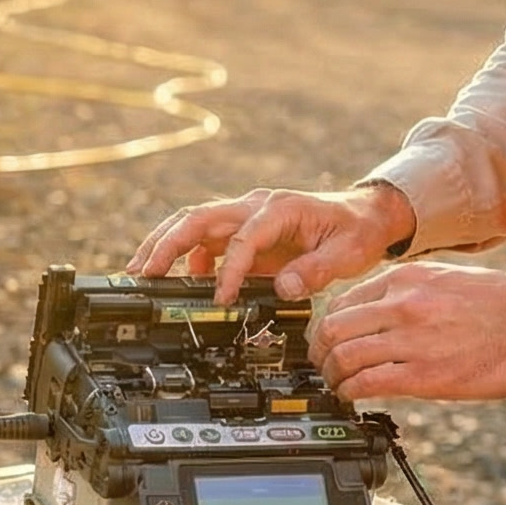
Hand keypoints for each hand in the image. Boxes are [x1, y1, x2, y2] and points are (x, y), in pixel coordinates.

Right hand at [128, 184, 417, 304]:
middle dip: (165, 244)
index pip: (242, 237)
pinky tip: (181, 284)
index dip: (228, 269)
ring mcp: (245, 216)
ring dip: (164, 247)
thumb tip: (283, 288)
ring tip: (141, 274)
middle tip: (141, 272)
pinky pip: (205, 242)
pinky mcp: (242, 231)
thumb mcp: (348, 253)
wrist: (364, 216)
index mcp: (279, 208)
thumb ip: (315, 271)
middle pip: (197, 218)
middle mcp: (255, 206)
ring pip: (192, 225)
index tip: (221, 298)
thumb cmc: (356, 231)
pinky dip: (187, 260)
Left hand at [307, 262, 505, 401]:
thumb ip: (406, 292)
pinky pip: (367, 382)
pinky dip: (350, 391)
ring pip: (344, 357)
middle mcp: (401, 304)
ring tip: (335, 385)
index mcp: (404, 278)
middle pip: (332, 329)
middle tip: (320, 366)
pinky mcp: (424, 374)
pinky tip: (351, 396)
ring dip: (332, 376)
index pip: (340, 302)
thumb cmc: (499, 303)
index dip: (325, 327)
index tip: (325, 341)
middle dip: (318, 352)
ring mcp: (411, 339)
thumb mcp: (443, 278)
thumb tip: (376, 313)